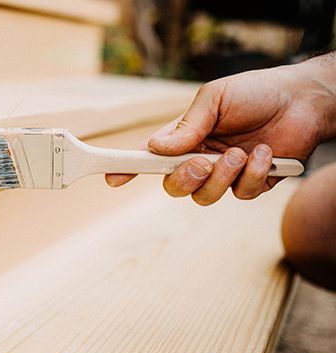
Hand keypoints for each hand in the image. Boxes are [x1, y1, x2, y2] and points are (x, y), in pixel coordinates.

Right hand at [106, 57, 335, 204]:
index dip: (128, 168)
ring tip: (241, 152)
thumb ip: (187, 126)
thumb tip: (155, 147)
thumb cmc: (254, 93)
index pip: (150, 157)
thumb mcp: (214, 100)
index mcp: (184, 138)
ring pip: (205, 197)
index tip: (112, 178)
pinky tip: (266, 153)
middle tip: (202, 162)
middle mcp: (200, 159)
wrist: (303, 100)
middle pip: (174, 187)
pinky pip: (242, 194)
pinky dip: (254, 174)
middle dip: (185, 179)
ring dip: (222, 177)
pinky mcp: (251, 184)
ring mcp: (225, 175)